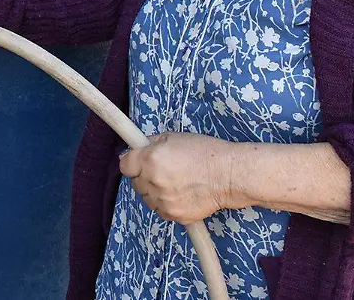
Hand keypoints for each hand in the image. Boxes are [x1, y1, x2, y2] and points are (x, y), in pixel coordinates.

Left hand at [119, 132, 236, 224]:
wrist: (229, 175)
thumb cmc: (205, 153)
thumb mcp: (173, 137)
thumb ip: (151, 144)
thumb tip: (137, 149)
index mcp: (150, 159)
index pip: (124, 166)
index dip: (132, 162)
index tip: (138, 162)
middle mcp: (153, 181)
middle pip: (135, 183)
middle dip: (144, 176)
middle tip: (163, 170)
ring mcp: (163, 200)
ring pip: (147, 198)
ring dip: (154, 191)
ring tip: (175, 182)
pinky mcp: (174, 215)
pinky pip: (161, 210)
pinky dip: (166, 203)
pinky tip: (181, 193)